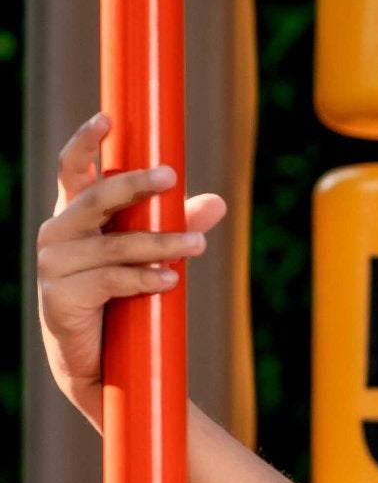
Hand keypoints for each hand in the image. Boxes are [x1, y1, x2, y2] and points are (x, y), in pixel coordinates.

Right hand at [37, 111, 227, 428]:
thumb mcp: (152, 256)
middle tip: (172, 177)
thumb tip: (219, 202)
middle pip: (97, 198)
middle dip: (135, 186)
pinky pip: (110, 281)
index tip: (108, 118)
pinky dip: (143, 279)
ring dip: (160, 244)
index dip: (87, 142)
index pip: (74, 170)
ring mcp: (54, 265)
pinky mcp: (60, 297)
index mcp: (75, 215)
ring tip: (198, 245)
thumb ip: (179, 225)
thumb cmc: (123, 301)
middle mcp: (58, 233)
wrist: (101, 365)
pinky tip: (169, 280)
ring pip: (114, 245)